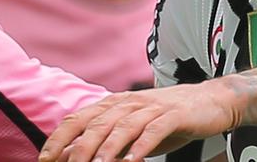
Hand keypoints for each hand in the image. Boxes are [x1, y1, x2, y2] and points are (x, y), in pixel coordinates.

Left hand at [38, 81, 239, 161]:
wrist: (211, 101)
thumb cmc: (167, 120)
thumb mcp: (134, 132)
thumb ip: (107, 142)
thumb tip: (76, 156)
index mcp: (114, 104)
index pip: (79, 118)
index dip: (60, 137)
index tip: (45, 158)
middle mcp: (128, 102)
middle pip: (97, 123)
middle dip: (78, 146)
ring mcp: (151, 107)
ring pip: (122, 126)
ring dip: (108, 147)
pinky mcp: (173, 115)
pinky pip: (154, 130)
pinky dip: (142, 145)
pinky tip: (134, 160)